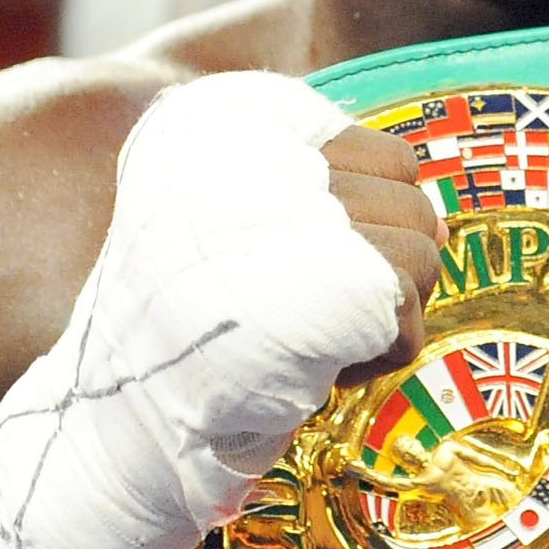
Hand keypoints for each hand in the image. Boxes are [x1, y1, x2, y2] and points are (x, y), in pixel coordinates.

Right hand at [0, 73, 439, 548]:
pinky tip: (311, 372)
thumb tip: (438, 218)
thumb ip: (321, 195)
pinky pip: (404, 315)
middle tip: (307, 315)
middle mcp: (254, 149)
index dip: (368, 226)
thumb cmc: (181, 338)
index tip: (302, 271)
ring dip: (381, 317)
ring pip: (420, 254)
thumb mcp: (230, 229)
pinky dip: (375, 359)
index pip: (386, 152)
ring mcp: (289, 212)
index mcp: (224, 122)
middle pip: (413, 200)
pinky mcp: (326, 282)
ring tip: (306, 341)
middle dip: (385, 271)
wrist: (109, 426)